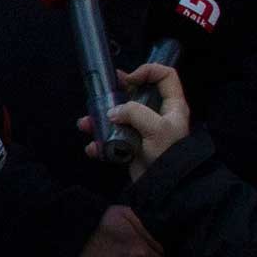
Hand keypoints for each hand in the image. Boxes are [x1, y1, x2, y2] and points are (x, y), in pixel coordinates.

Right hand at [91, 63, 189, 179]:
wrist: (165, 186)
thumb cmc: (167, 153)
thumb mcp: (156, 128)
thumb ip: (134, 113)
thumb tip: (112, 113)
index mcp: (172, 105)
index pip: (165, 76)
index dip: (148, 71)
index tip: (130, 80)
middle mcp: (158, 114)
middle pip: (138, 93)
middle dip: (117, 92)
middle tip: (102, 90)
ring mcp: (143, 130)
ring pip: (120, 116)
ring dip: (99, 119)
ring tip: (85, 124)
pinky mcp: (131, 145)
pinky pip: (112, 138)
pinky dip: (100, 142)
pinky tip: (93, 147)